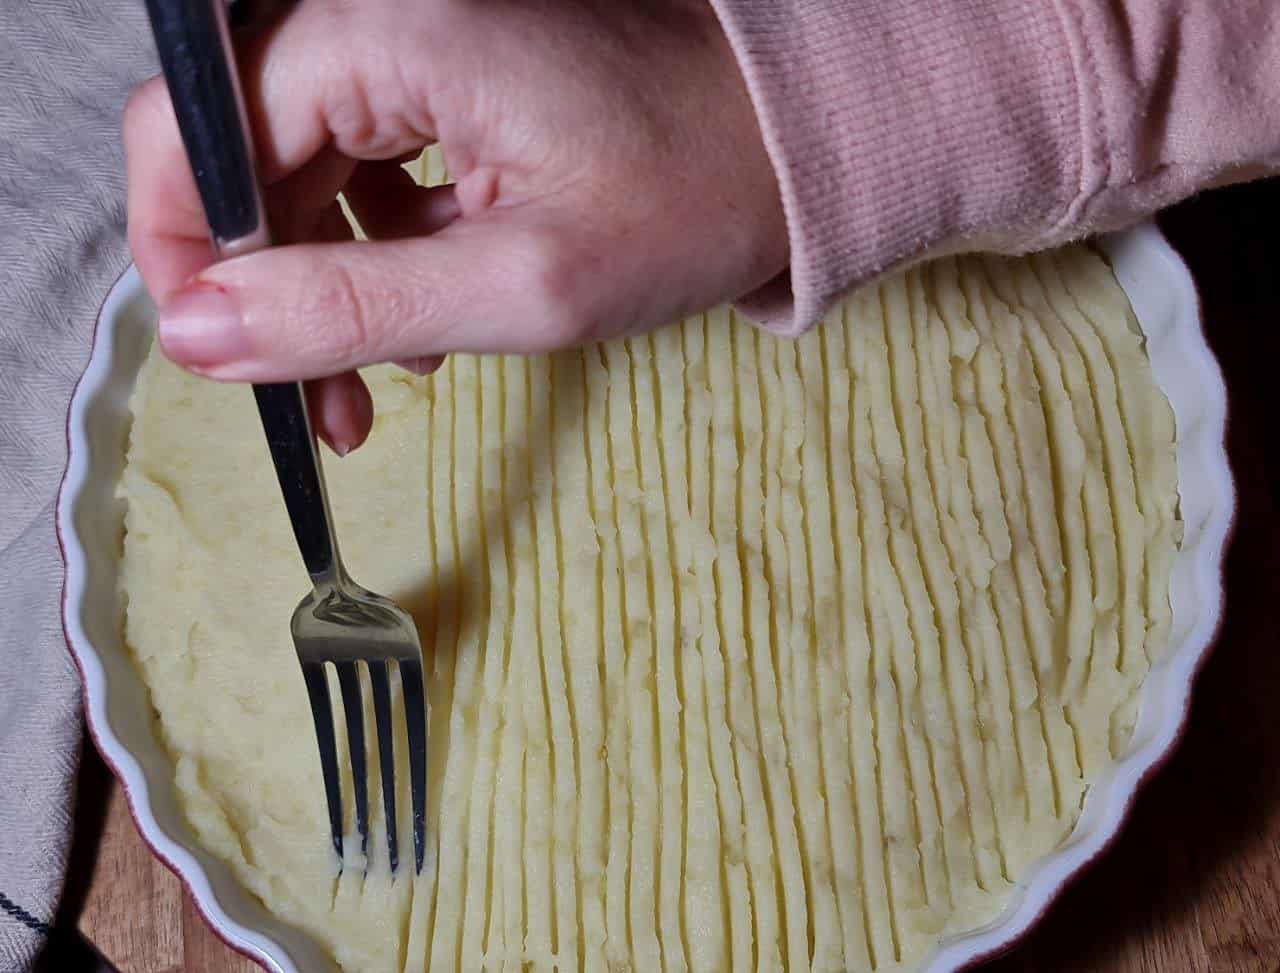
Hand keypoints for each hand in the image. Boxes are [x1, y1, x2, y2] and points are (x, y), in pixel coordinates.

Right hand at [123, 0, 786, 452]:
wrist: (788, 153)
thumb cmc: (688, 201)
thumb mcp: (522, 284)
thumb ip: (349, 307)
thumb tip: (197, 334)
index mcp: (394, 31)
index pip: (201, 126)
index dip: (186, 251)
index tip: (227, 359)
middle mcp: (385, 15)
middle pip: (244, 151)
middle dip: (262, 287)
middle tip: (314, 403)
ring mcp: (413, 42)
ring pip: (297, 168)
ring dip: (317, 282)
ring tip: (376, 380)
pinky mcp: (442, 78)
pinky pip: (357, 166)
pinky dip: (368, 252)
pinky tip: (420, 317)